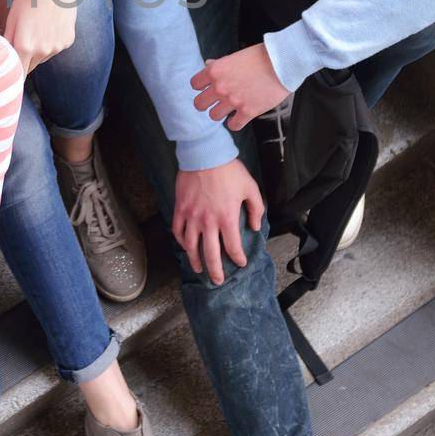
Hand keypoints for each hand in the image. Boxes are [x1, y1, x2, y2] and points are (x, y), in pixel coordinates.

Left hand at [5, 0, 78, 73]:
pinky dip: (50, 42)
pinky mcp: (68, 40)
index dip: (12, 73)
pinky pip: (55, 48)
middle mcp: (43, 51)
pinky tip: (48, 25)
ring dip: (37, 51)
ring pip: (43, 58)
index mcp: (24, 47)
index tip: (8, 72)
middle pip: (29, 66)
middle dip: (23, 60)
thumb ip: (7, 42)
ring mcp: (58, 47)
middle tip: (20, 42)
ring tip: (36, 28)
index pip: (17, 73)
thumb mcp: (11, 18)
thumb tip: (3, 57)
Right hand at [173, 160, 264, 285]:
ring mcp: (192, 217)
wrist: (204, 154)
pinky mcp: (180, 209)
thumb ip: (256, 209)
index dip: (237, 258)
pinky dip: (180, 241)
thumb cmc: (229, 170)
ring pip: (191, 246)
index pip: (233, 247)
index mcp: (227, 218)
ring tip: (198, 269)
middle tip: (218, 281)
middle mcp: (208, 222)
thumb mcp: (250, 188)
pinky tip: (185, 247)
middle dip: (215, 271)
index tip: (240, 263)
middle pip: (211, 254)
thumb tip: (255, 227)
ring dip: (195, 260)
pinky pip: (178, 230)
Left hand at [191, 43, 288, 130]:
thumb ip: (220, 63)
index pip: (194, 84)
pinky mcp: (248, 112)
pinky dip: (235, 123)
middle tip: (213, 102)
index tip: (207, 88)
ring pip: (214, 116)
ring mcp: (233, 101)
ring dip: (220, 113)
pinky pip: (233, 125)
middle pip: (199, 104)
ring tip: (229, 109)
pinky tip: (240, 117)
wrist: (283, 63)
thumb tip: (208, 64)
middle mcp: (220, 87)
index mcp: (215, 71)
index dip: (201, 87)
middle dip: (205, 103)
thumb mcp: (235, 56)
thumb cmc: (261, 56)